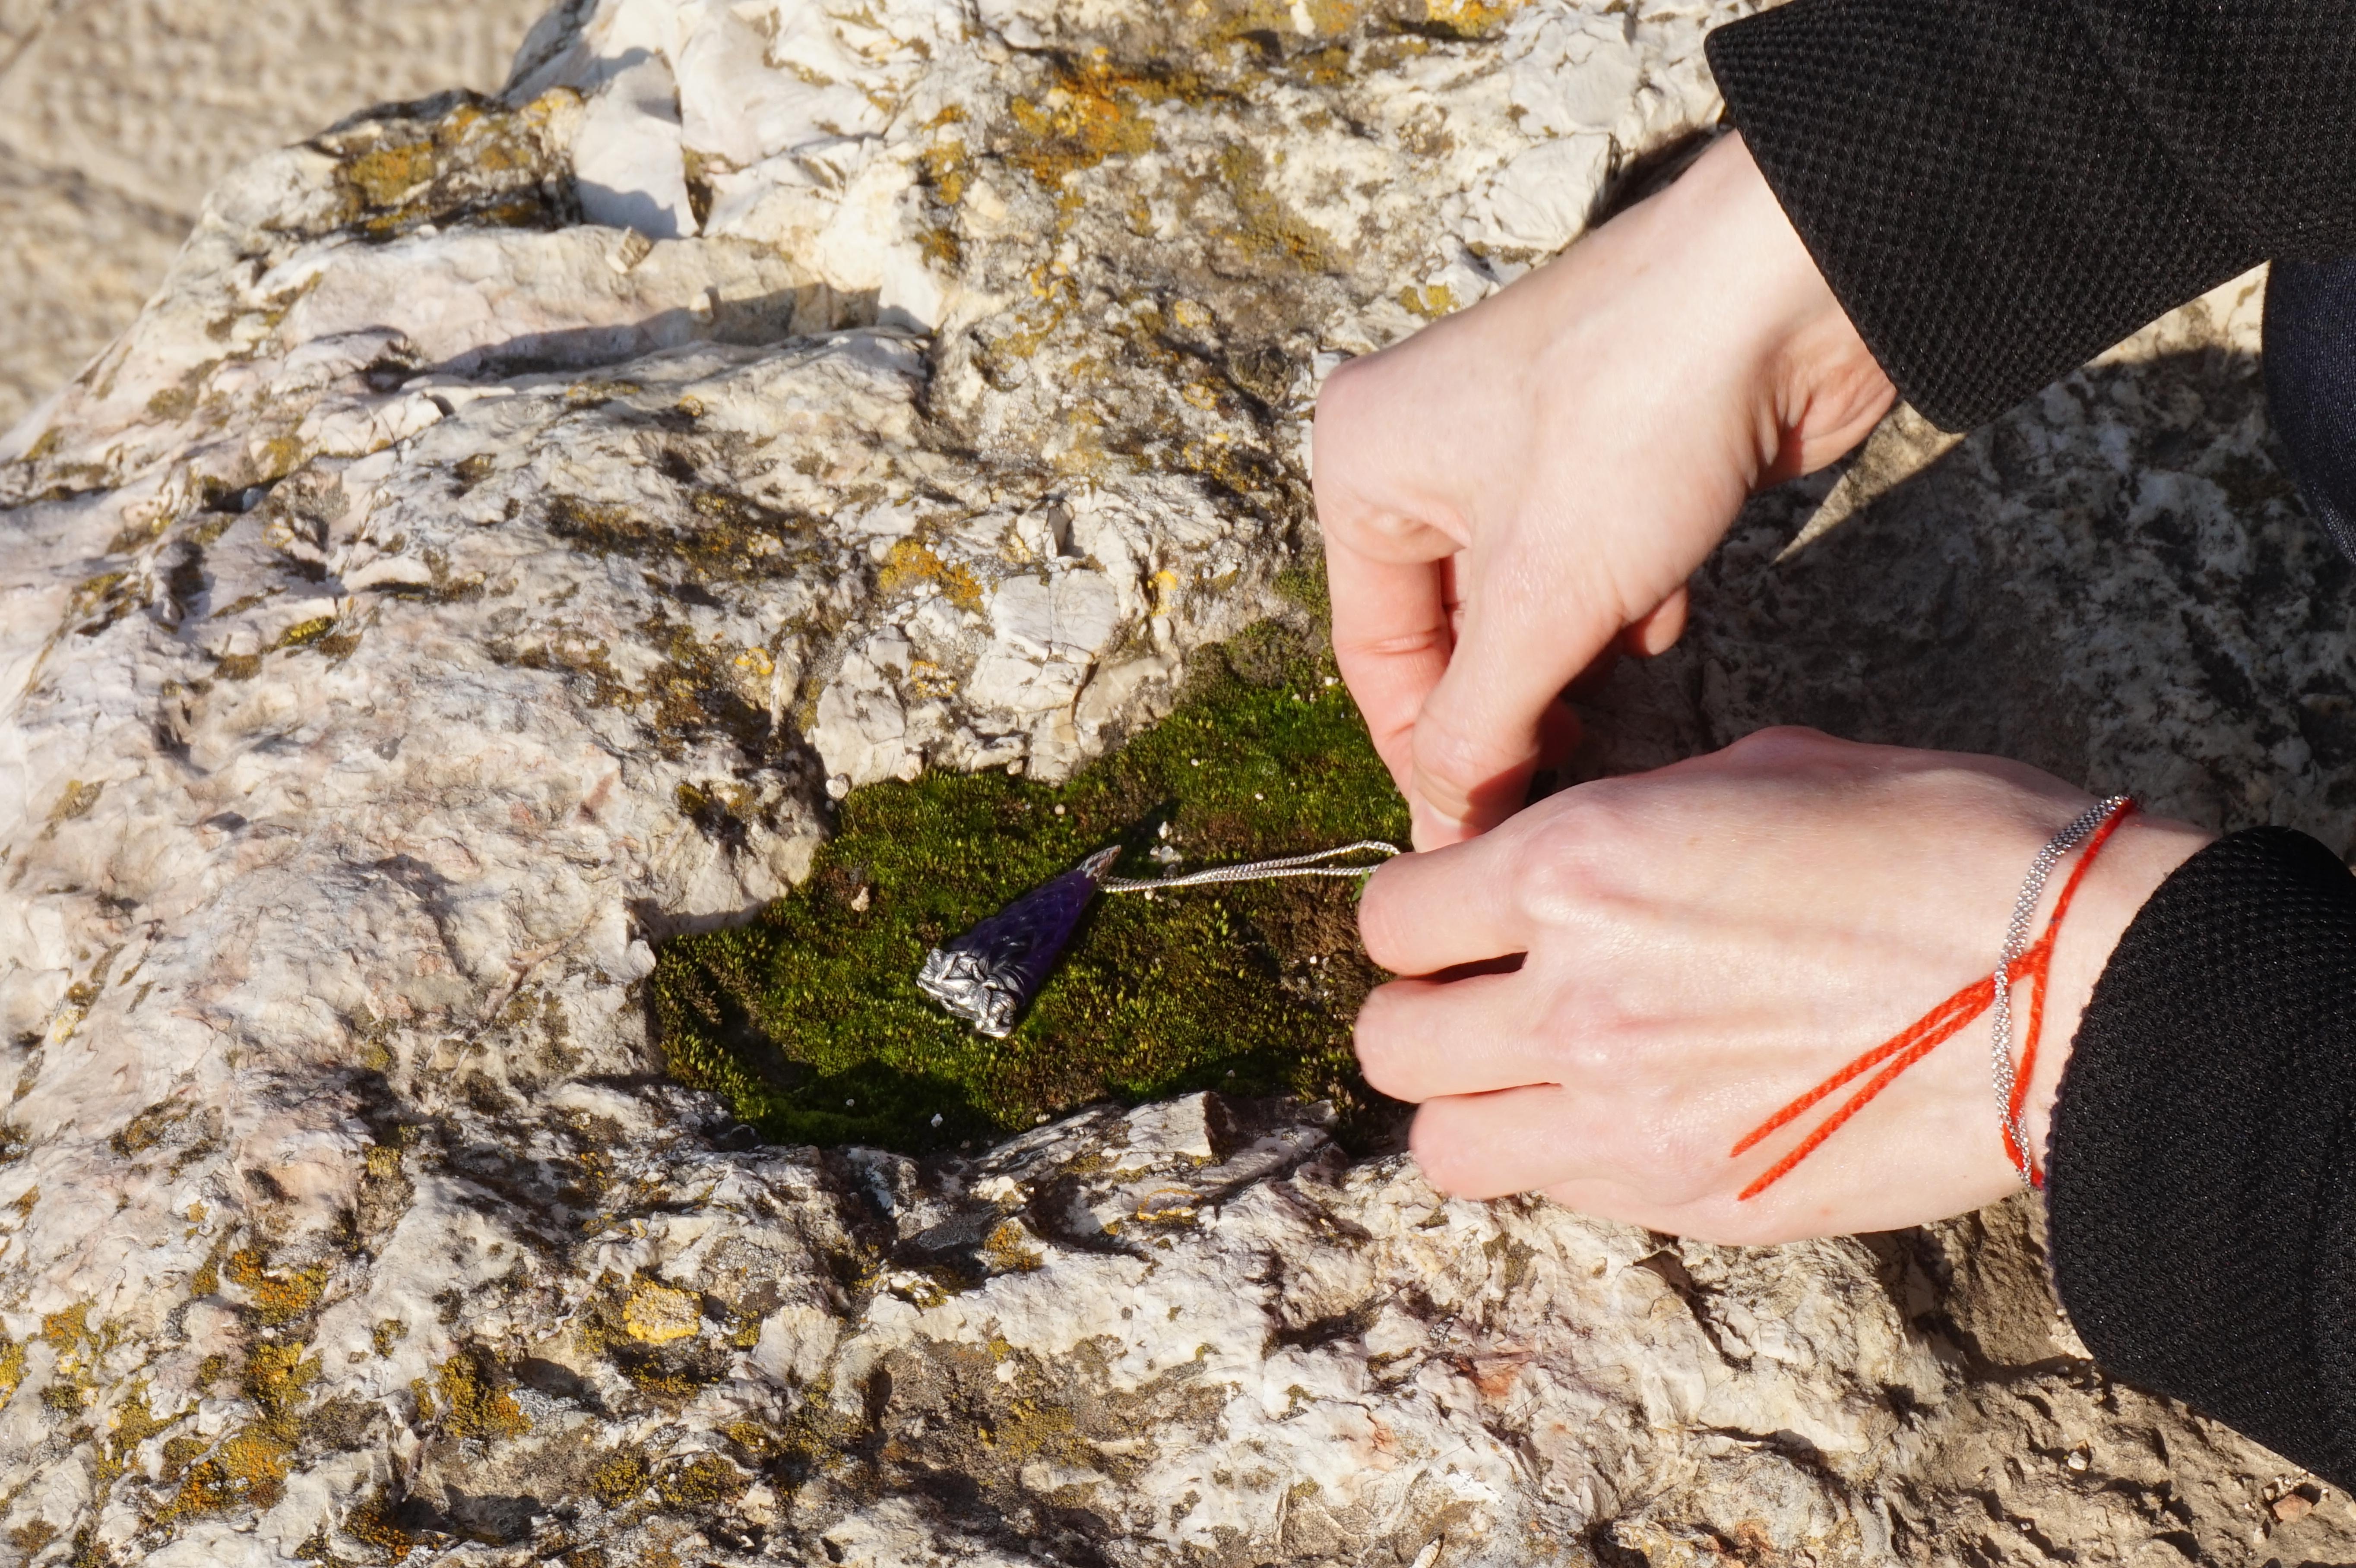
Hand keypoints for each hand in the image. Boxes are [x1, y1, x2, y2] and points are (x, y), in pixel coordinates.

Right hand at [1313, 134, 1895, 848]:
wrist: (1787, 288)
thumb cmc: (1634, 419)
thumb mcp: (1538, 605)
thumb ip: (1479, 730)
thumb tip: (1445, 835)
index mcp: (1364, 464)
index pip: (1376, 653)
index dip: (1426, 756)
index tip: (1476, 838)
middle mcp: (1427, 447)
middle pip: (1449, 633)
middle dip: (1508, 709)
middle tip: (1557, 790)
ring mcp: (1522, 445)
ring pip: (1527, 605)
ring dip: (1572, 664)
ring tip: (1614, 713)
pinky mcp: (1613, 452)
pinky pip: (1593, 567)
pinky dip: (1624, 607)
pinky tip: (1664, 613)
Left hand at [1353, 729, 2212, 1243]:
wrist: (2071, 984)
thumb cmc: (1935, 844)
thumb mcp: (1757, 773)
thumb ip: (1625, 823)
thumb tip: (1569, 858)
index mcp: (1576, 871)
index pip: (1391, 917)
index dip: (1419, 914)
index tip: (1461, 914)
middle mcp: (1571, 1003)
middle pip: (1390, 1043)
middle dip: (1423, 1015)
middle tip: (1483, 998)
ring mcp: (1623, 1119)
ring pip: (1442, 1147)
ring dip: (1469, 1107)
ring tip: (1531, 1076)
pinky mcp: (1689, 1199)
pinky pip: (1551, 1194)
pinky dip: (1556, 1161)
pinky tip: (1622, 1116)